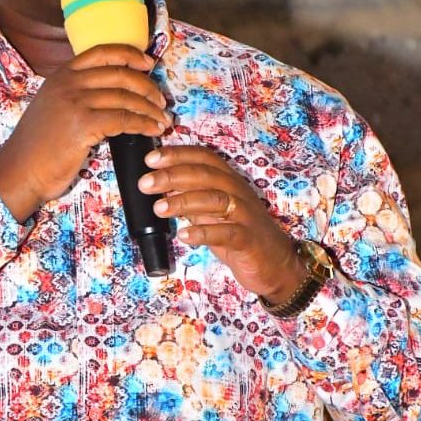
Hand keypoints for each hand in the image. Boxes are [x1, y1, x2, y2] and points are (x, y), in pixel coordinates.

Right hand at [0, 44, 171, 221]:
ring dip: (150, 109)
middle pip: (120, 74)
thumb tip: (111, 93)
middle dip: (147, 86)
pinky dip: (144, 124)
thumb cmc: (37, 146)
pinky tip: (152, 131)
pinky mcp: (83, 125)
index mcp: (62, 75)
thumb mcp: (52, 106)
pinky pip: (124, 119)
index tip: (148, 63)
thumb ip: (75, 93)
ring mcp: (75, 103)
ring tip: (163, 120)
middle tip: (161, 101)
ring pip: (126, 97)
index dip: (130, 54)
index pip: (102, 52)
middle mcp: (69, 83)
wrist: (20, 170)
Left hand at [138, 145, 304, 302]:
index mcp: (229, 181)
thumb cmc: (239, 235)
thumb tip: (161, 184)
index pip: (203, 158)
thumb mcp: (212, 213)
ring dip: (184, 201)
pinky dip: (203, 233)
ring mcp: (246, 215)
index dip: (177, 155)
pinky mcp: (249, 239)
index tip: (151, 158)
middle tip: (146, 183)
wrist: (275, 265)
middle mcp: (238, 192)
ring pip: (215, 200)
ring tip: (159, 208)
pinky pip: (226, 232)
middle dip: (173, 176)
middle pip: (206, 175)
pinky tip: (183, 235)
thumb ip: (191, 198)